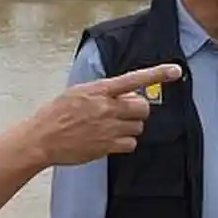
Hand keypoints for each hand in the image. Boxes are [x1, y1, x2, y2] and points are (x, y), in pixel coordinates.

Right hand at [30, 64, 182, 165]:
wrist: (42, 139)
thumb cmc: (55, 115)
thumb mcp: (76, 93)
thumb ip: (101, 92)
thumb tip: (122, 94)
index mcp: (98, 90)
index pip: (133, 79)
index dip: (157, 74)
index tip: (176, 71)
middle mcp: (106, 107)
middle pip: (142, 107)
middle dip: (137, 110)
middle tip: (124, 113)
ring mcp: (108, 128)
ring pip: (138, 126)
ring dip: (130, 127)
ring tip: (111, 127)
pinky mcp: (107, 146)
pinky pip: (131, 143)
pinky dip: (125, 142)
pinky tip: (109, 140)